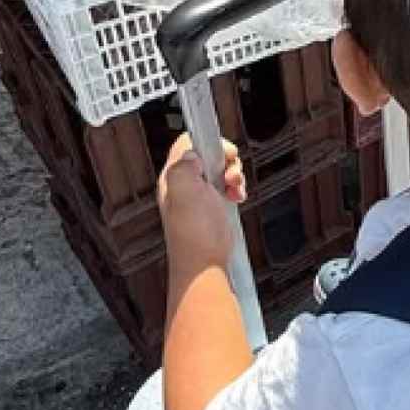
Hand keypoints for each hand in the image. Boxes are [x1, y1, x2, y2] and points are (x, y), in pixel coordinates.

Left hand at [158, 133, 245, 270]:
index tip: (222, 154)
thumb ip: (184, 165)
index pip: (187, 144)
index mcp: (173, 177)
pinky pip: (227, 187)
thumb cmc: (194, 235)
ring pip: (220, 170)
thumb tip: (192, 154)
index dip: (208, 144)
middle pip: (209, 155)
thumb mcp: (184, 191)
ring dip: (234, 175)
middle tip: (229, 176)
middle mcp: (184, 184)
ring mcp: (199, 196)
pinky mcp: (213, 207)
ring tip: (234, 189)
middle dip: (226, 161)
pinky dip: (236, 188)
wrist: (205, 265)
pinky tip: (236, 198)